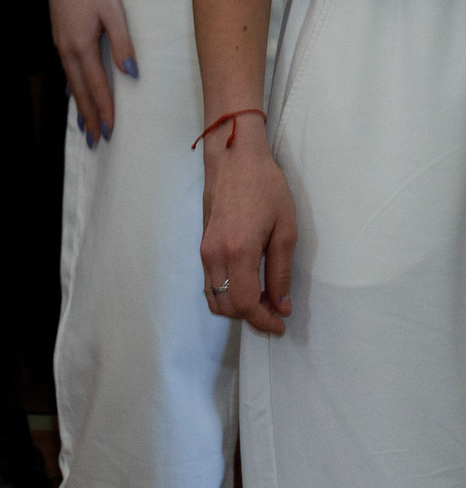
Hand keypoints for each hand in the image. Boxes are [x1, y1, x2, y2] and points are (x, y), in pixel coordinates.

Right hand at [47, 0, 135, 145]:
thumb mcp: (114, 13)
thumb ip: (123, 44)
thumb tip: (131, 74)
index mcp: (82, 47)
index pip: (96, 87)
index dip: (103, 110)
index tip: (109, 131)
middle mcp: (67, 52)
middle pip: (80, 93)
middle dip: (89, 118)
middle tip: (95, 141)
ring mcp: (61, 47)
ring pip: (71, 85)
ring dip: (79, 108)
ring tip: (84, 128)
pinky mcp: (60, 40)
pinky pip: (66, 73)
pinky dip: (72, 90)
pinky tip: (74, 97)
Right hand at [200, 121, 295, 334]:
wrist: (233, 162)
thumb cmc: (265, 188)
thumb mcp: (285, 228)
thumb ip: (281, 271)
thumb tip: (282, 304)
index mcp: (238, 253)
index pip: (245, 303)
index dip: (263, 320)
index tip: (281, 326)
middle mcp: (214, 258)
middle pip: (226, 307)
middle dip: (250, 317)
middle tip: (276, 313)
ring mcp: (204, 255)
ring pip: (214, 300)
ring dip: (237, 308)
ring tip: (263, 301)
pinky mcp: (202, 250)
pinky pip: (210, 285)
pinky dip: (227, 295)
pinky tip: (248, 286)